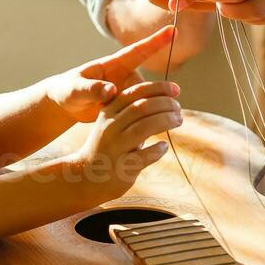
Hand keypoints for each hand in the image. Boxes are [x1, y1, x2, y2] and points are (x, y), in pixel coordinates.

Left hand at [44, 26, 176, 122]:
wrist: (66, 104)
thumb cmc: (67, 90)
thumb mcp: (76, 89)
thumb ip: (92, 89)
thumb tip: (112, 90)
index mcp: (113, 65)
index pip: (138, 51)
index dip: (156, 41)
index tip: (173, 30)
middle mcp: (123, 75)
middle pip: (147, 83)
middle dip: (156, 92)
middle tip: (158, 99)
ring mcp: (126, 90)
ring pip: (146, 99)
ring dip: (144, 108)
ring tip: (121, 117)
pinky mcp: (126, 104)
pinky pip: (139, 110)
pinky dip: (138, 117)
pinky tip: (128, 126)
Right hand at [76, 80, 182, 200]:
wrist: (86, 176)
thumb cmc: (108, 147)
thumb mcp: (113, 123)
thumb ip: (133, 111)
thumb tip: (167, 97)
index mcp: (109, 112)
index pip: (135, 92)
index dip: (158, 88)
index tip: (176, 89)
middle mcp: (110, 127)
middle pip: (142, 107)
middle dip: (165, 104)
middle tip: (178, 108)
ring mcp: (115, 147)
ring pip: (144, 128)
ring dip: (165, 121)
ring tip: (178, 120)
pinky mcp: (121, 167)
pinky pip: (144, 156)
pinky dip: (157, 149)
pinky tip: (163, 146)